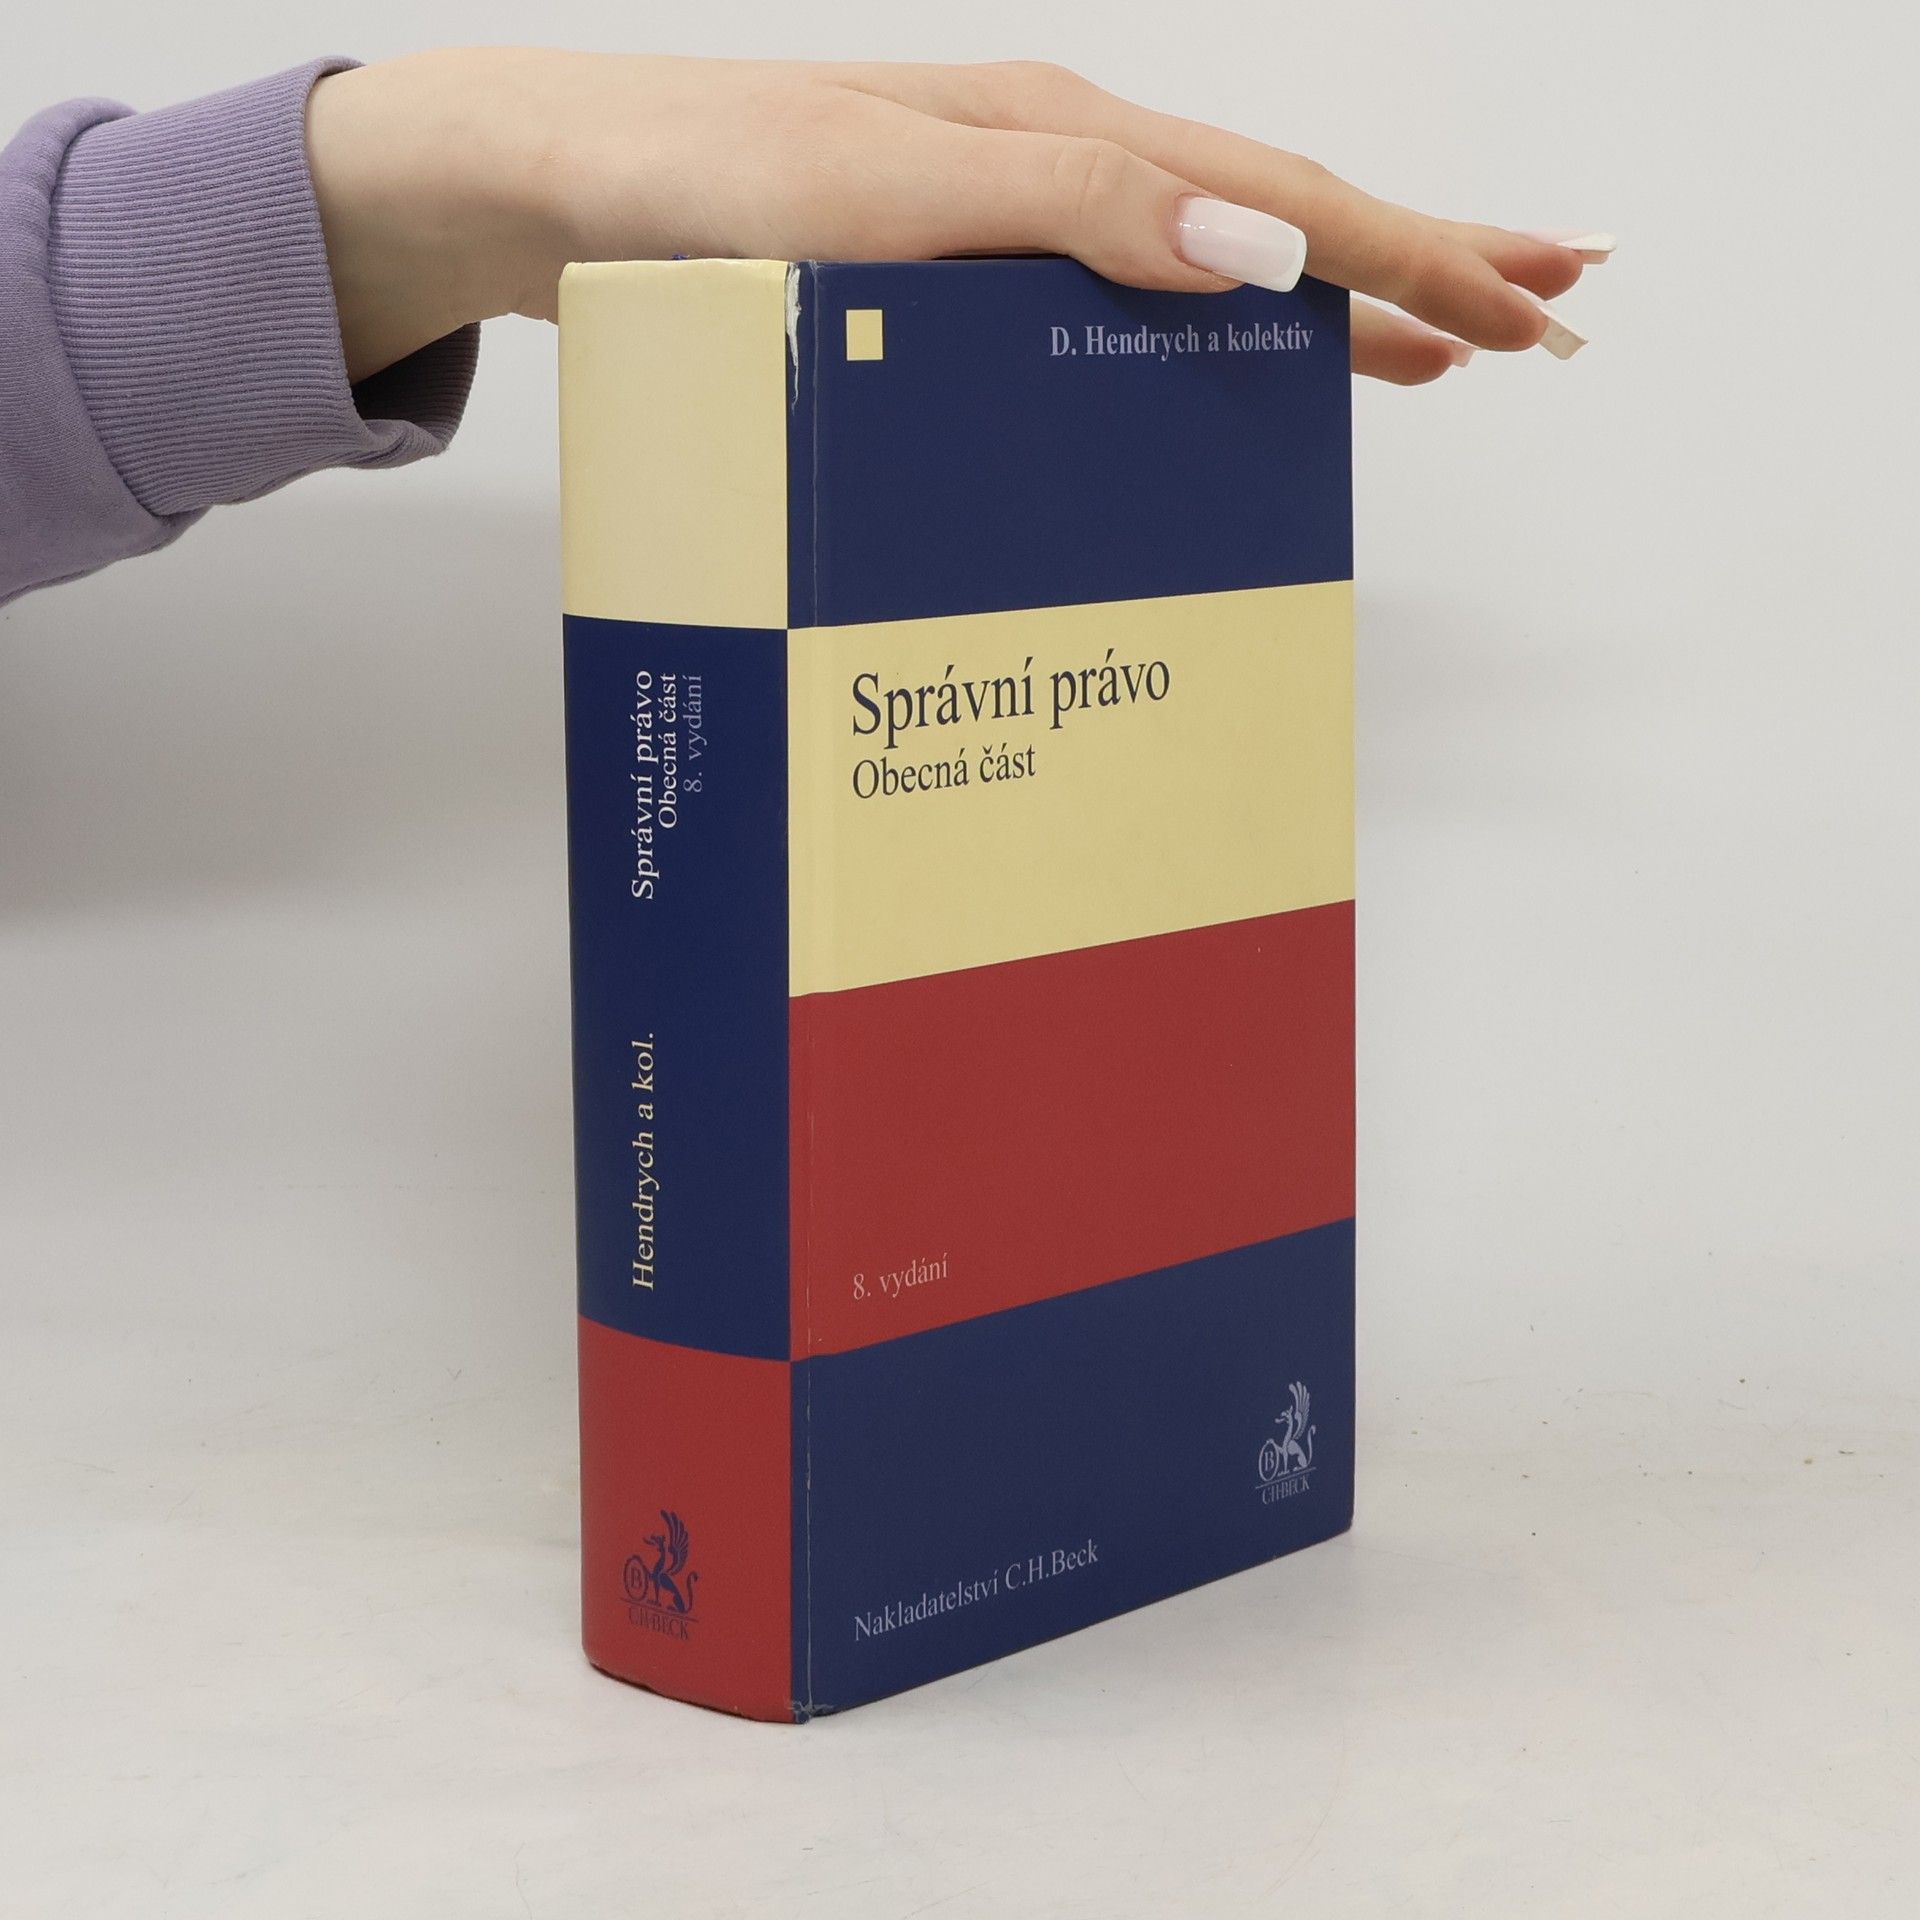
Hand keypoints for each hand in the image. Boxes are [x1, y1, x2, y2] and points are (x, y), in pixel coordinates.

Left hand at [306, 49, 1606, 386]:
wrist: (562, 189)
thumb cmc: (698, 192)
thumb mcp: (883, 199)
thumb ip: (1068, 213)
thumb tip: (1255, 246)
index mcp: (1065, 146)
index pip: (1286, 198)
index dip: (1420, 255)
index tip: (1534, 302)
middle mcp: (1057, 172)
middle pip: (1280, 212)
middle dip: (1421, 265)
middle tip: (1543, 315)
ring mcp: (1014, 218)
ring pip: (1218, 252)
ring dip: (1335, 292)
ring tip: (1436, 340)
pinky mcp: (962, 269)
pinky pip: (1132, 291)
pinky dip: (1215, 319)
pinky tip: (1235, 348)